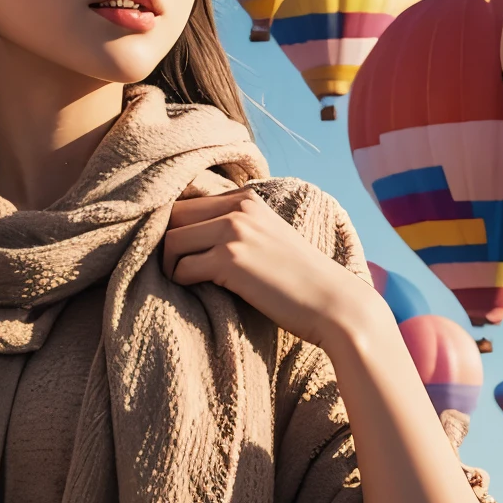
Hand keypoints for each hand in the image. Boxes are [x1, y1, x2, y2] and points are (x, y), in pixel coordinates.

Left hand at [159, 186, 376, 351]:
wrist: (333, 303)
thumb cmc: (299, 279)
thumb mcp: (268, 237)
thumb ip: (237, 226)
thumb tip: (190, 234)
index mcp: (247, 198)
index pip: (187, 201)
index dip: (177, 228)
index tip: (181, 251)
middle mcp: (239, 208)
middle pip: (173, 216)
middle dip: (168, 244)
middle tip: (179, 269)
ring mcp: (234, 231)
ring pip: (170, 241)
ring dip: (171, 265)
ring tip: (188, 282)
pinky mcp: (230, 259)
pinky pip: (181, 268)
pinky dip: (182, 282)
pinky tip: (199, 292)